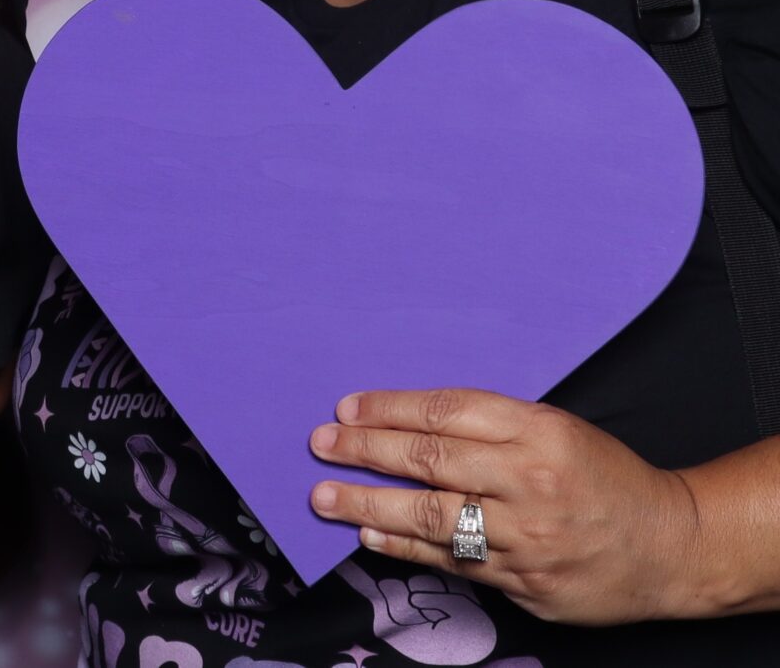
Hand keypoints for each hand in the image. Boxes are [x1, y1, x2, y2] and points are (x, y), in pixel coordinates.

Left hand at [309, 386, 701, 624]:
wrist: (672, 547)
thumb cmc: (604, 477)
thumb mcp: (556, 428)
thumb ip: (489, 425)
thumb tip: (404, 422)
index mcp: (538, 431)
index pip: (445, 413)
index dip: (388, 409)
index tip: (346, 408)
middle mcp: (530, 482)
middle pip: (429, 460)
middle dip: (365, 451)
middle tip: (321, 444)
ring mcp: (527, 538)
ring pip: (432, 516)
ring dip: (368, 504)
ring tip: (324, 496)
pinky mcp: (527, 584)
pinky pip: (453, 562)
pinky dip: (405, 547)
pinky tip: (370, 534)